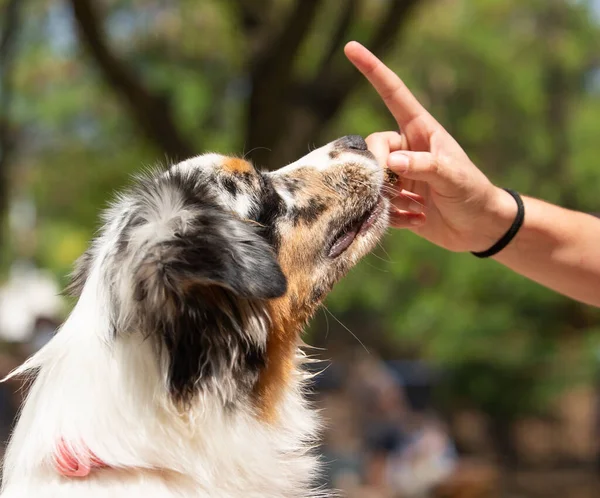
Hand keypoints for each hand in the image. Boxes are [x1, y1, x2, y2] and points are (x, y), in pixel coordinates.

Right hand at [344, 42, 516, 252]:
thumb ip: (424, 165)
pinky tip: (418, 219)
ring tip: (418, 207)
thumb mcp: (453, 176)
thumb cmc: (473, 193)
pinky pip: (378, 202)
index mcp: (421, 130)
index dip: (373, 70)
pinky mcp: (395, 198)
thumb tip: (390, 161)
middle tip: (394, 187)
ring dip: (389, 196)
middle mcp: (406, 148)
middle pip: (374, 145)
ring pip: (372, 176)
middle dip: (377, 167)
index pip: (393, 94)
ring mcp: (399, 173)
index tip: (351, 48)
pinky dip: (393, 214)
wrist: (479, 228)